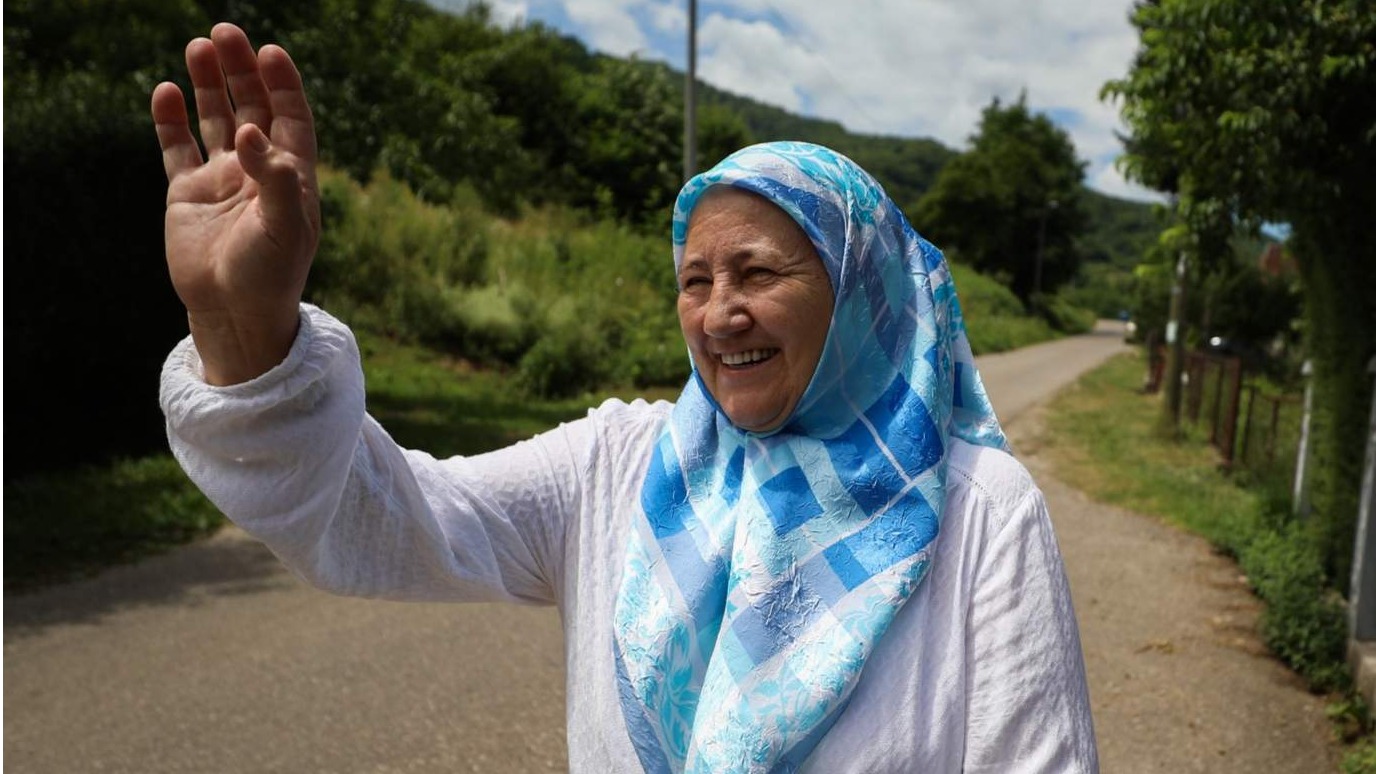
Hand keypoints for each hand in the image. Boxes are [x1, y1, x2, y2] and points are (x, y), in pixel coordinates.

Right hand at [152, 23, 320, 384]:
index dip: (282, 83)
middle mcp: (256, 170)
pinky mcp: (186, 193)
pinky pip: (177, 147)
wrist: (234, 312)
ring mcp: (221, 179)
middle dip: (240, 71)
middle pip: (250, 106)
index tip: (269, 51)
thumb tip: (252, 131)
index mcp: (291, 175)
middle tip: (225, 33)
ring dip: (207, 84)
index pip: (290, 116)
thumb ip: (274, 178)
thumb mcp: (284, 228)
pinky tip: (165, 91)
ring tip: (197, 47)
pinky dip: (170, 119)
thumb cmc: (271, 274)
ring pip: (214, 119)